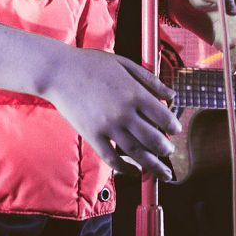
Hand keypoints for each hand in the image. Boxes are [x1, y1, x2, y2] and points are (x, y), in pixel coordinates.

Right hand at [45, 48, 179, 180]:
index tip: (175, 130)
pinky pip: (112, 158)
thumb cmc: (92, 64)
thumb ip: (150, 80)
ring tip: (161, 171)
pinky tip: (134, 171)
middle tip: (170, 152)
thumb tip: (172, 95)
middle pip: (153, 138)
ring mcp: (107, 126)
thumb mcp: (125, 64)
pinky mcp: (92, 136)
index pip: (163, 116)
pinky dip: (126, 169)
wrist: (59, 71)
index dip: (173, 126)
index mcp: (134, 93)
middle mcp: (124, 112)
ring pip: (136, 152)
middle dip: (166, 149)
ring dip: (152, 164)